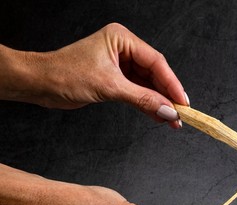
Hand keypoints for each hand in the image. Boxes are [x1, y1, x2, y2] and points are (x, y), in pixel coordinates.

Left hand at [0, 23, 188, 127]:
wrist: (40, 84)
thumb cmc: (65, 74)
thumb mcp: (109, 86)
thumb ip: (142, 98)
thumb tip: (167, 110)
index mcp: (122, 39)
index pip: (156, 62)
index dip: (172, 84)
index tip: (183, 102)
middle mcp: (123, 49)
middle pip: (154, 74)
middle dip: (166, 95)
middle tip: (180, 114)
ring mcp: (120, 64)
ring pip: (147, 85)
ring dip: (158, 103)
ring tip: (172, 120)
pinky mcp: (115, 79)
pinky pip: (137, 92)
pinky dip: (146, 104)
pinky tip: (157, 116)